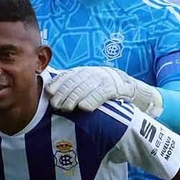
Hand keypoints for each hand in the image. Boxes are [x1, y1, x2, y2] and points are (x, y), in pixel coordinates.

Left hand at [45, 66, 161, 114]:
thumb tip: (48, 89)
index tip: (49, 92)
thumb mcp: (87, 83)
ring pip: (86, 88)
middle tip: (56, 105)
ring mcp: (105, 79)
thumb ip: (71, 85)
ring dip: (74, 99)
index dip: (58, 83)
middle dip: (64, 94)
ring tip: (66, 108)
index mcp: (84, 71)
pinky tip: (83, 108)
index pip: (68, 75)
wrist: (131, 87)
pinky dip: (91, 101)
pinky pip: (101, 94)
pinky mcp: (115, 88)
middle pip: (75, 82)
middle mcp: (94, 73)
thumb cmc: (103, 88)